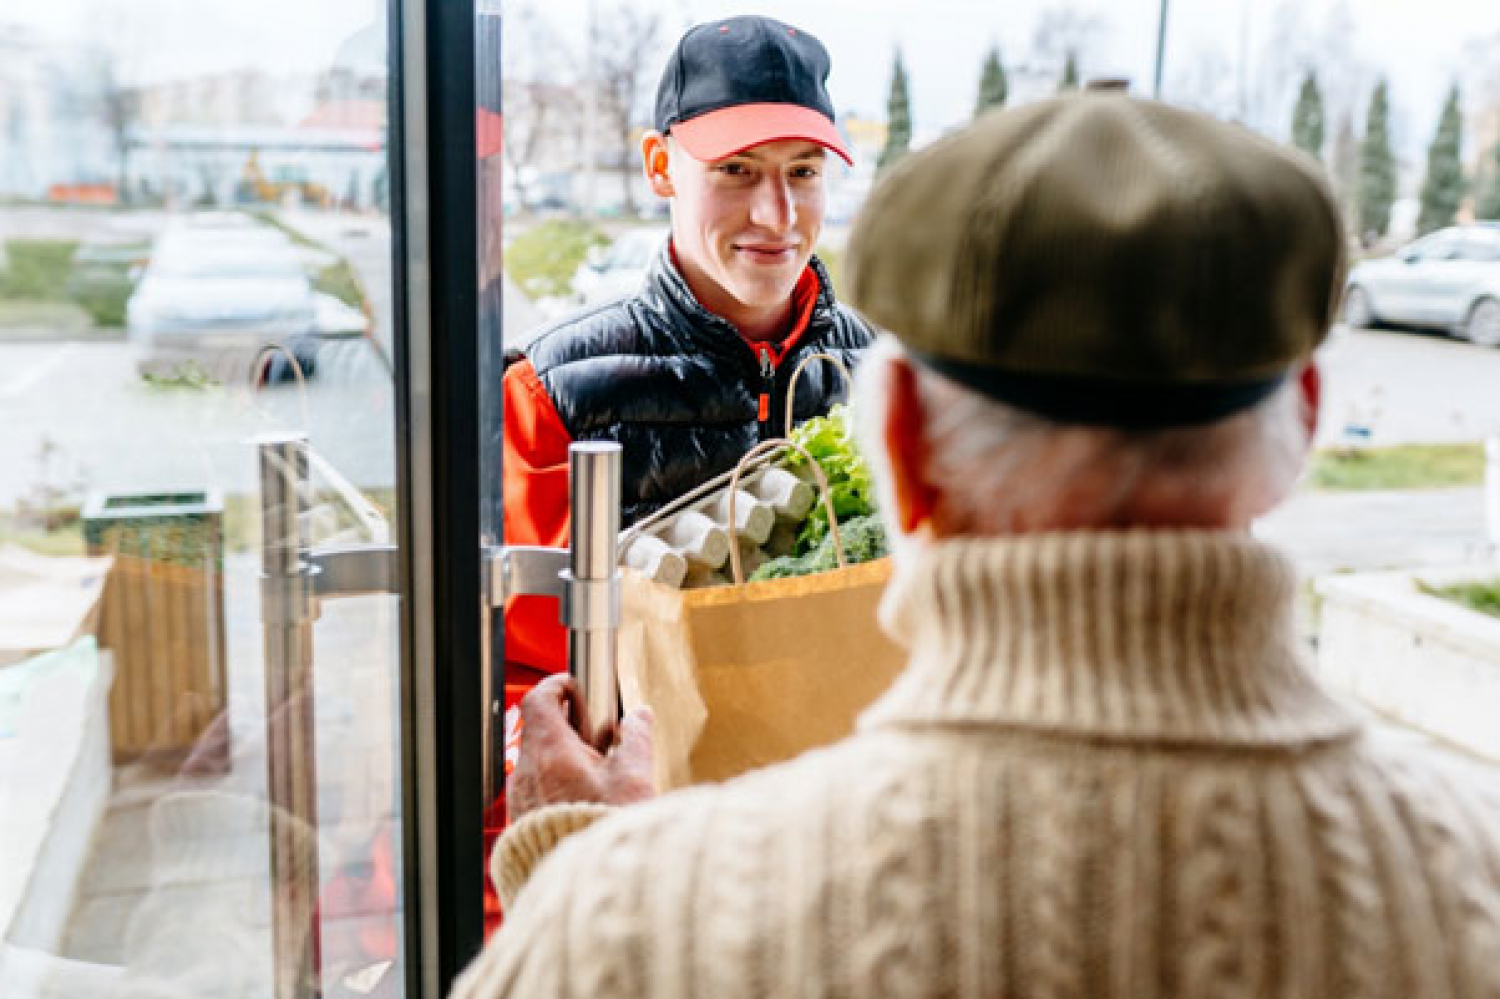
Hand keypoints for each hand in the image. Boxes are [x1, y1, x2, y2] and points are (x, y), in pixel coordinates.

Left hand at [506, 674, 655, 822]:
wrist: (588, 883)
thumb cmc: (606, 828)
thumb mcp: (633, 777)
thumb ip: (636, 737)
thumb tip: (640, 715)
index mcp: (550, 751)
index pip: (539, 699)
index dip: (557, 686)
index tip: (575, 688)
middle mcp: (527, 771)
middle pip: (539, 729)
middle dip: (569, 725)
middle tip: (598, 733)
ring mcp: (521, 796)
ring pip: (538, 759)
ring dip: (564, 754)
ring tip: (597, 769)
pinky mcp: (522, 820)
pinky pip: (535, 786)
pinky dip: (556, 779)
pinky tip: (584, 795)